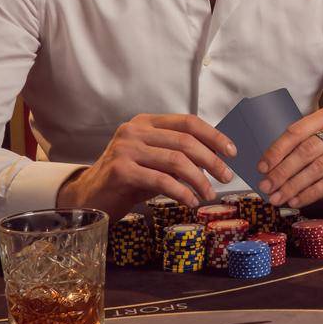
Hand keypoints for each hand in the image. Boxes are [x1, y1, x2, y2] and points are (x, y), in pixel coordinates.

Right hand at [56, 113, 236, 220]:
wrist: (89, 199)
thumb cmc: (128, 181)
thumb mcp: (155, 162)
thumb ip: (179, 156)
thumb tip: (218, 160)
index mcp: (145, 123)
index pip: (188, 122)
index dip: (213, 136)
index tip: (232, 152)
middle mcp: (134, 131)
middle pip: (185, 141)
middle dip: (212, 160)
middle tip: (226, 178)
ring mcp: (125, 149)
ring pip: (176, 161)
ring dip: (199, 180)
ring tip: (209, 194)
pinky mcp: (121, 170)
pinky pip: (161, 181)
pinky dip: (182, 192)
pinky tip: (190, 201)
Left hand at [259, 105, 322, 208]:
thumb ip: (301, 147)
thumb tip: (267, 168)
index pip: (297, 131)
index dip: (277, 150)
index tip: (261, 168)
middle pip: (307, 149)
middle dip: (283, 171)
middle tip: (266, 187)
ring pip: (319, 167)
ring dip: (294, 185)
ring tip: (278, 198)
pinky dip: (312, 193)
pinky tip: (298, 201)